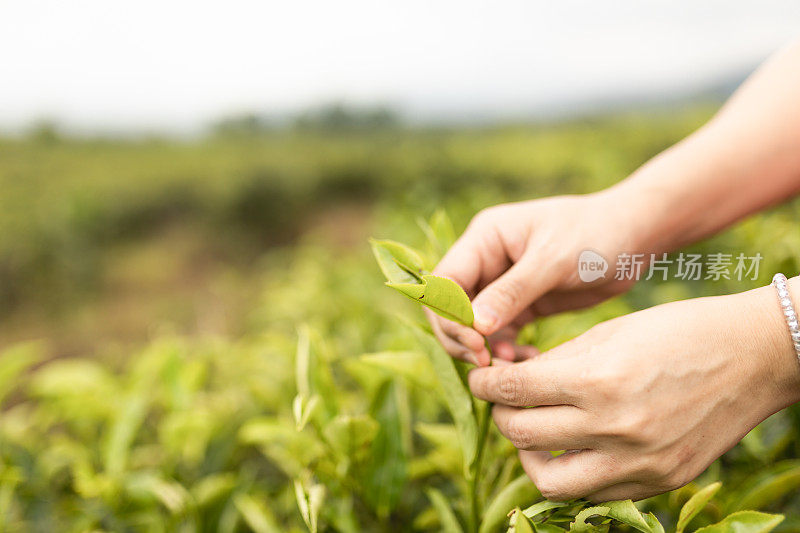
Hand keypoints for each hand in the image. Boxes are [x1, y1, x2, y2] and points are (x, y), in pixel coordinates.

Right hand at [429, 193, 643, 365]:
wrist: (636, 237)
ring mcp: (501, 285)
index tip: (475, 343)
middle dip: (462, 338)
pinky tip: (527, 362)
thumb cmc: (596, 234)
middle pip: (451, 307)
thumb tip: (475, 325)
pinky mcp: (521, 306)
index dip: (449, 315)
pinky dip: (506, 352)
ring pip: (472, 326)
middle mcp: (485, 261)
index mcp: (484, 238)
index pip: (445, 281)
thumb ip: (513, 291)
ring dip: (484, 349)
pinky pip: (499, 335)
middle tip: (487, 364)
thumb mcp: (553, 260)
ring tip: (511, 366)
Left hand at [467, 281, 799, 500]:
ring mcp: (639, 462)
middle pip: (521, 434)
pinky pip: (594, 493)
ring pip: (549, 482)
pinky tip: (572, 446)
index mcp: (599, 379)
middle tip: (502, 400)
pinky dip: (571, 472)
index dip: (484, 384)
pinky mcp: (659, 481)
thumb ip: (555, 362)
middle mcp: (615, 428)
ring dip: (526, 455)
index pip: (513, 391)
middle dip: (500, 413)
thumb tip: (511, 379)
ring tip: (530, 431)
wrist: (752, 356)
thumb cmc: (677, 331)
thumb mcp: (608, 332)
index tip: (480, 378)